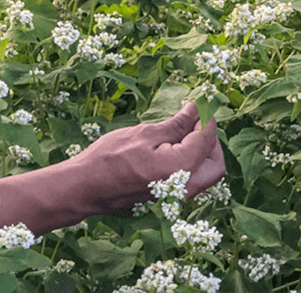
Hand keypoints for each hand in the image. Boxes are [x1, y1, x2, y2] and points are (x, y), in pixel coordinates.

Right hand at [69, 101, 225, 213]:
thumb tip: (196, 110)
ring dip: (200, 152)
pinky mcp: (167, 198)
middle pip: (215, 164)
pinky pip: (190, 180)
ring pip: (204, 174)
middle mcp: (185, 187)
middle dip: (210, 140)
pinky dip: (189, 162)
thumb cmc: (110, 158)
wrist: (86, 187)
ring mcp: (177, 197)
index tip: (199, 102)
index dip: (206, 118)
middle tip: (194, 120)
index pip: (207, 140)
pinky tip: (171, 147)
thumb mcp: (145, 134)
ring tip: (181, 131)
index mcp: (182, 168)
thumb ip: (177, 125)